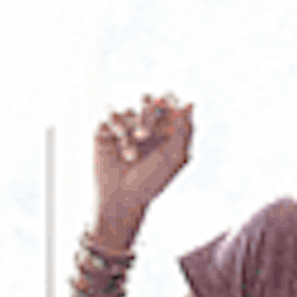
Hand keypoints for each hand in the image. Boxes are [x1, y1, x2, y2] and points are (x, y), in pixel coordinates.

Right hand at [89, 95, 195, 236]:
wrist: (121, 197)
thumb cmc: (151, 182)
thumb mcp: (174, 157)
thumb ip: (185, 130)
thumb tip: (191, 103)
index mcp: (164, 128)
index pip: (169, 102)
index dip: (170, 99)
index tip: (167, 106)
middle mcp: (145, 124)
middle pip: (149, 99)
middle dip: (149, 114)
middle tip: (145, 135)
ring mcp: (125, 126)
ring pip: (130, 110)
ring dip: (132, 131)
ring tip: (132, 156)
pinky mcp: (105, 128)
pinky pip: (110, 114)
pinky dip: (117, 126)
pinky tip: (119, 144)